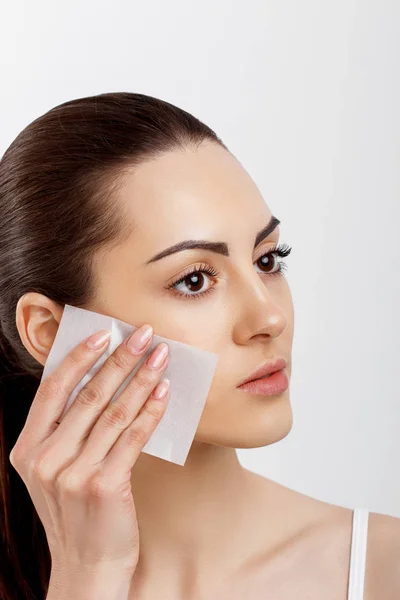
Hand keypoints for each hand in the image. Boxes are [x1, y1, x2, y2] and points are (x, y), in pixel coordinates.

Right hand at [9, 324, 169, 578]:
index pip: (52, 389)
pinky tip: (164, 393)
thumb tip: (100, 379)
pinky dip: (150, 412)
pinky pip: (132, 438)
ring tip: (161, 358)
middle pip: (88, 395)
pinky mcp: (103, 486)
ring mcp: (72, 473)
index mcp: (28, 448)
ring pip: (113, 412)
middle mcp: (45, 458)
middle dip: (120, 360)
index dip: (79, 358)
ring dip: (141, 380)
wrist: (88, 567)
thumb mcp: (55, 470)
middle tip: (144, 335)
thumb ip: (65, 431)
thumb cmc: (77, 512)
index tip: (104, 334)